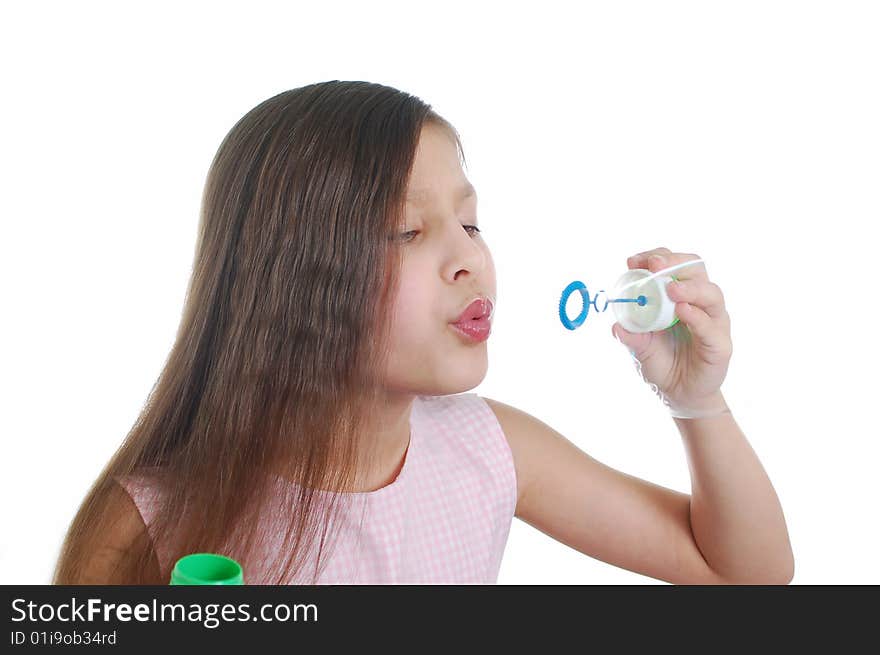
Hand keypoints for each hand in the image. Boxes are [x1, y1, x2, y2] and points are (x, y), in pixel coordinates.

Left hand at [612, 247, 731, 413]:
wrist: (678, 395)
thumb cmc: (662, 363)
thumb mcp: (640, 348)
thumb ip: (631, 335)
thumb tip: (616, 326)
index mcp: (680, 296)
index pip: (673, 265)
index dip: (656, 257)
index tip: (633, 261)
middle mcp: (700, 303)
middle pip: (696, 270)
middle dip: (674, 262)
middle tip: (654, 266)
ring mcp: (713, 322)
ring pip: (711, 294)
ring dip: (690, 287)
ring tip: (672, 289)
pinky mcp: (720, 344)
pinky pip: (711, 326)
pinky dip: (697, 316)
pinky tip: (683, 311)